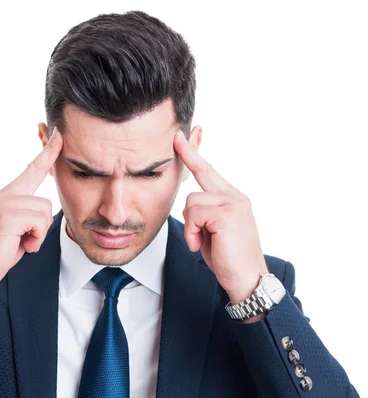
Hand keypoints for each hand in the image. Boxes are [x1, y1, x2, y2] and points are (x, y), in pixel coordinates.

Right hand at [0, 128, 62, 308]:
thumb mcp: (17, 227)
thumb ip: (28, 212)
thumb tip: (43, 208)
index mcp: (7, 195)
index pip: (32, 169)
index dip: (47, 152)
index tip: (58, 135)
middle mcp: (5, 194)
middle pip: (46, 201)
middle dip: (41, 226)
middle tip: (25, 240)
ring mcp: (5, 203)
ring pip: (44, 211)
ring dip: (38, 233)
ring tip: (21, 242)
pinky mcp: (8, 214)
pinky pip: (39, 221)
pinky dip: (35, 238)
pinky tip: (22, 246)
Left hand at [173, 130, 268, 306]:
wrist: (247, 281)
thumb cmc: (228, 259)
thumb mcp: (212, 231)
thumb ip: (204, 213)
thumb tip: (189, 206)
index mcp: (233, 199)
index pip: (209, 172)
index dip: (194, 154)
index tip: (181, 137)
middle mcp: (235, 197)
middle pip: (200, 177)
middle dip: (189, 170)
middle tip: (178, 145)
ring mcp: (233, 204)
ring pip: (191, 201)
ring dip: (190, 225)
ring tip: (200, 241)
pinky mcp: (227, 214)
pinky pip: (194, 213)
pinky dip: (192, 231)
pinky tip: (200, 245)